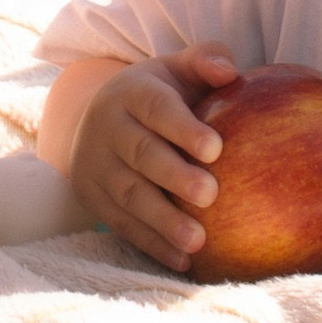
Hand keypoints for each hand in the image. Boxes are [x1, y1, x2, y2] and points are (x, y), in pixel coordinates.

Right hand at [71, 47, 243, 268]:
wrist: (100, 120)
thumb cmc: (160, 95)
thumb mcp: (176, 71)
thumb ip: (205, 61)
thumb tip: (229, 71)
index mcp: (131, 91)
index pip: (156, 107)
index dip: (183, 127)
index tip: (216, 148)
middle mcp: (107, 126)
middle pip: (141, 154)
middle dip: (174, 176)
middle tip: (211, 195)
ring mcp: (95, 165)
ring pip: (128, 194)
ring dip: (163, 220)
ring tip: (198, 241)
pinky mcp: (92, 197)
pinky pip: (122, 224)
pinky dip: (152, 244)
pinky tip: (183, 261)